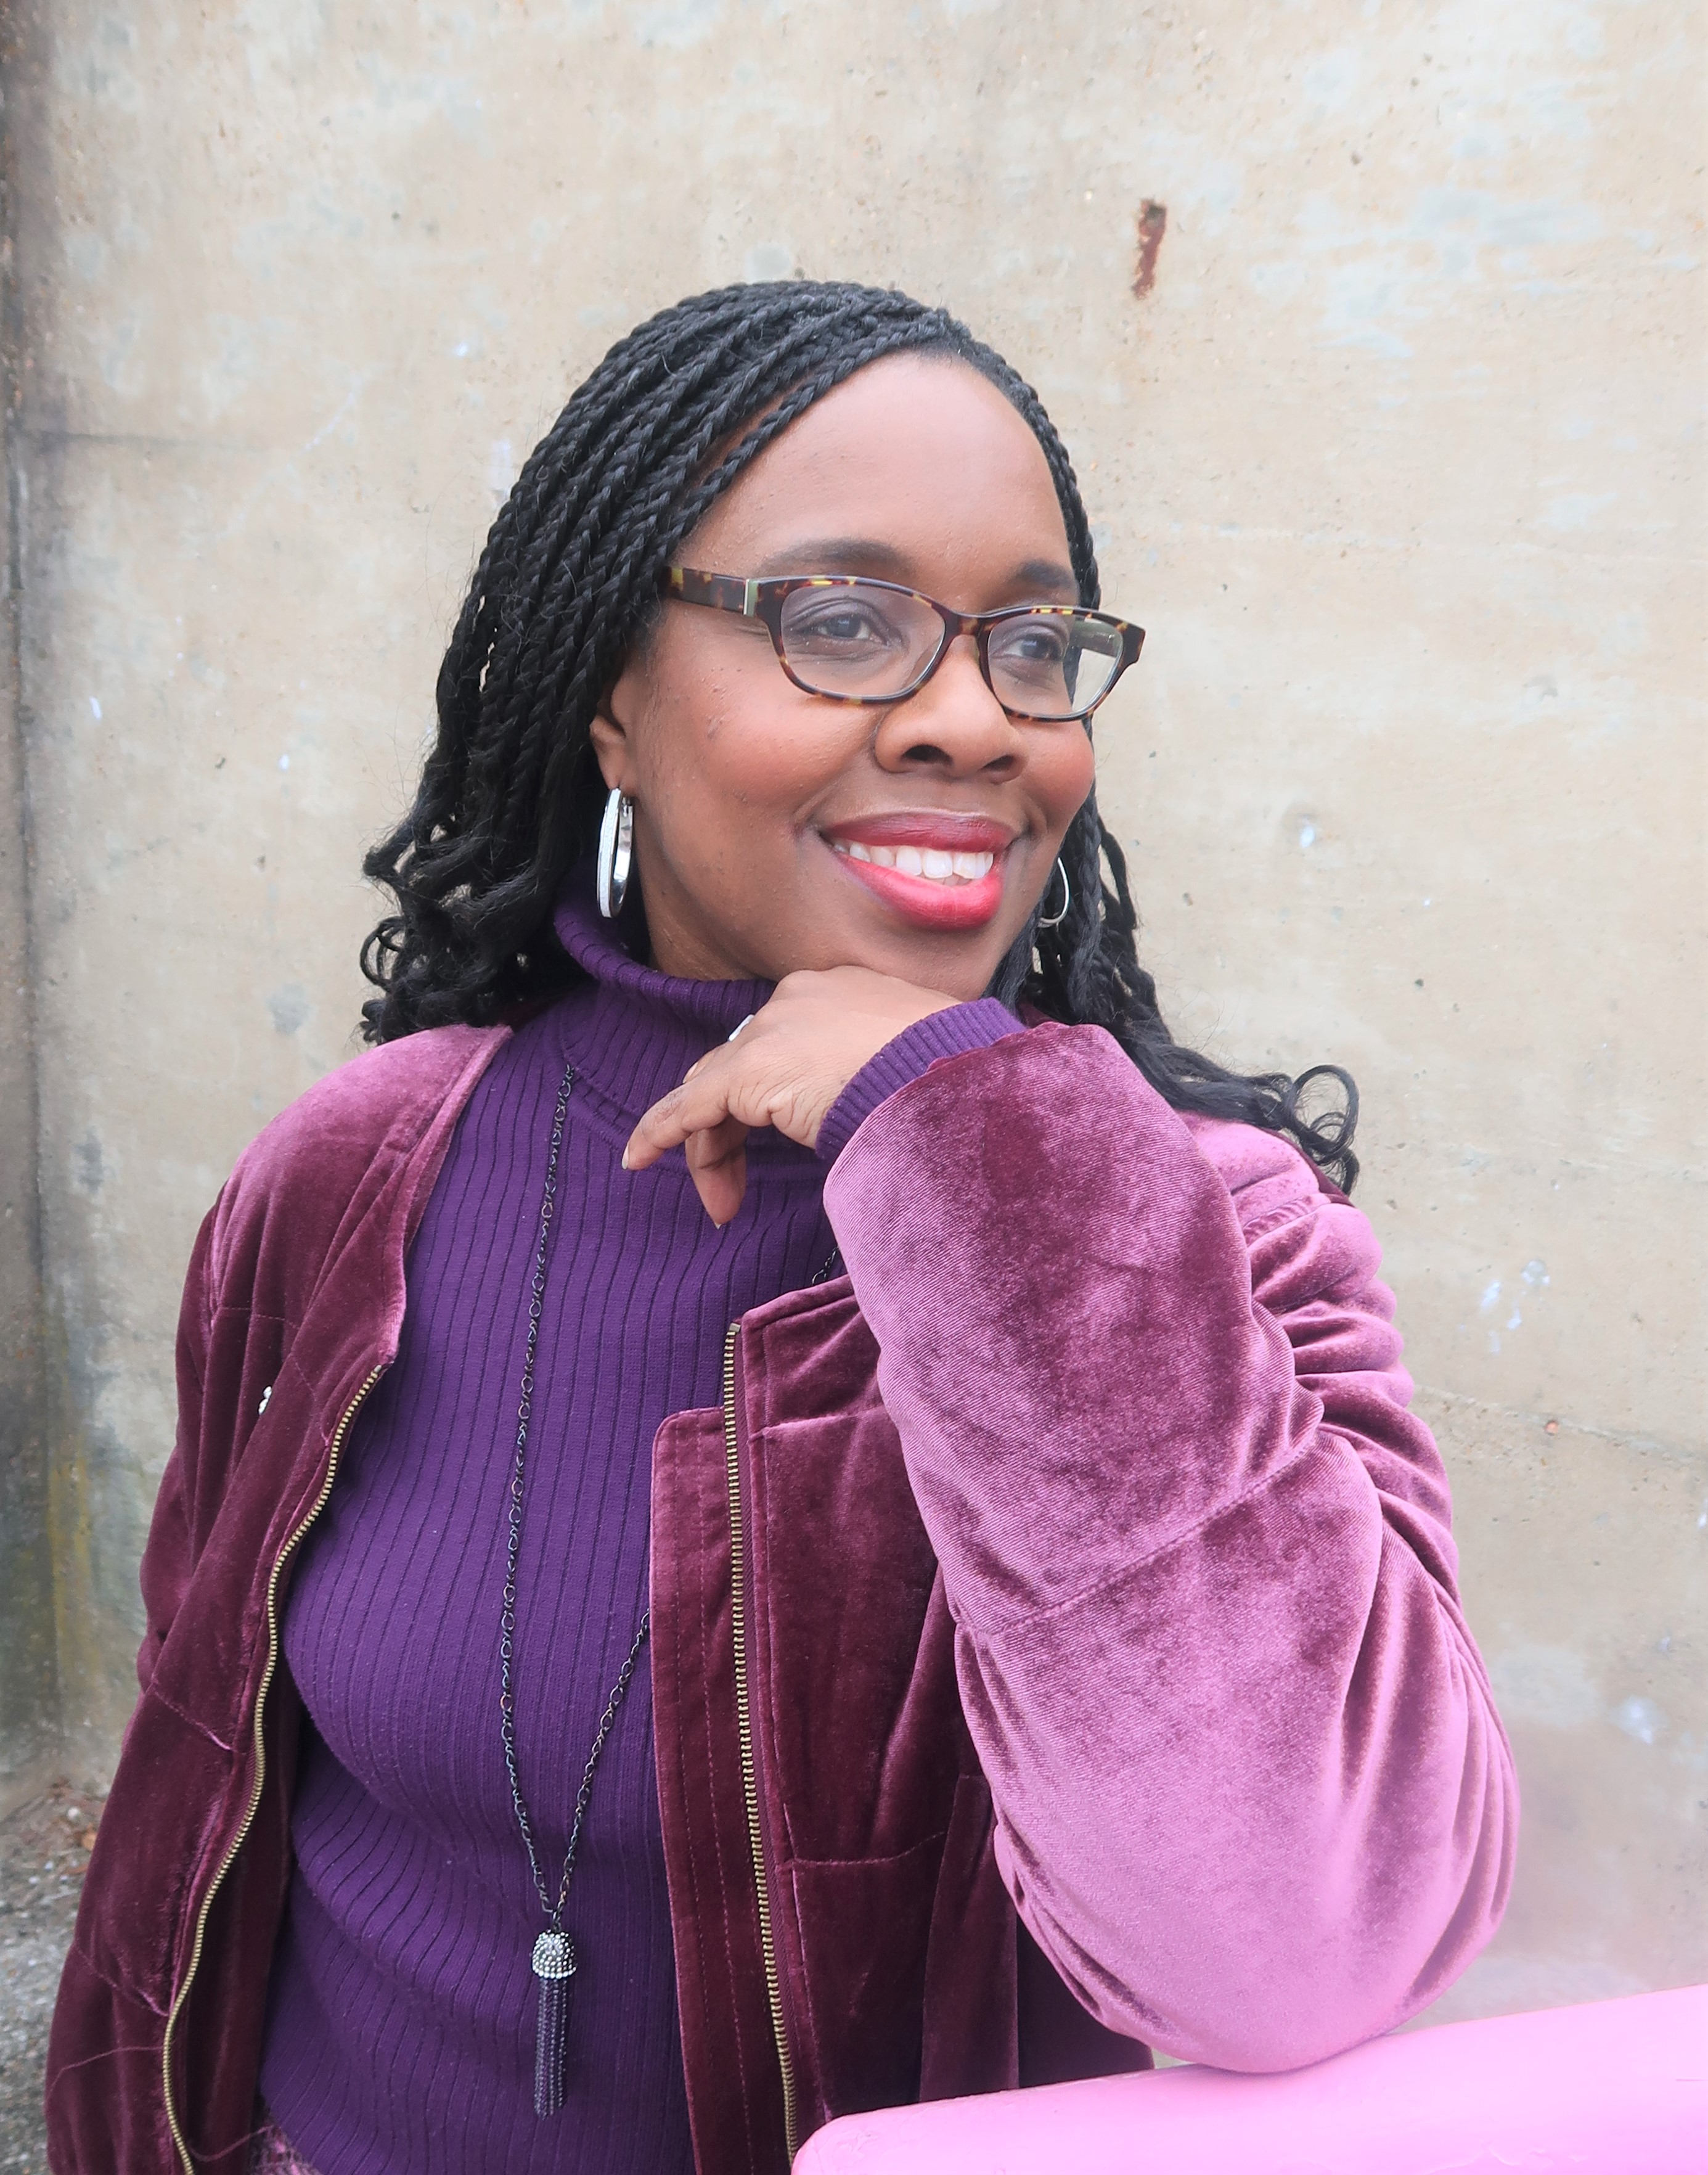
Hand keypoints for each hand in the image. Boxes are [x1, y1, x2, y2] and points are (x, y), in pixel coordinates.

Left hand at [623, 966, 958, 1224]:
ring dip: (709, 1150)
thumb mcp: (920, 1072)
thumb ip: (883, 1078)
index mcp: (848, 994)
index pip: (784, 1045)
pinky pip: (688, 1105)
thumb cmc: (957, 1082)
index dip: (766, 1099)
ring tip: (722, 1206)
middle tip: (737, 1190)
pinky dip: (661, 1132)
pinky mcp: (751, 1067)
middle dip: (730, 1130)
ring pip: (715, 1090)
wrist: (956, 1076)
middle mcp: (802, 1000)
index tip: (776, 1141)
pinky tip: (640, 1160)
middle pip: (742, 1068)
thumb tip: (881, 1113)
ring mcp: (774, 1030)